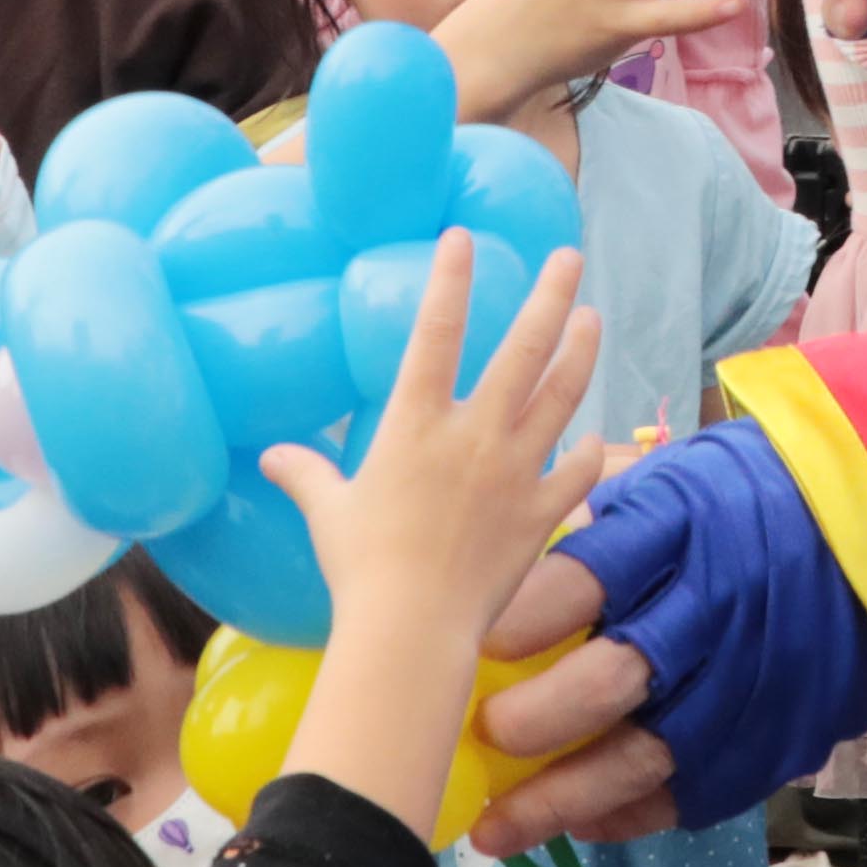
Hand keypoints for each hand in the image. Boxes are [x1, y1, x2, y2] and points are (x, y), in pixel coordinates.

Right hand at [275, 237, 609, 696]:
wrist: (412, 628)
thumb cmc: (360, 568)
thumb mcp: (327, 512)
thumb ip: (305, 474)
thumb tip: (271, 456)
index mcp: (416, 424)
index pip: (435, 332)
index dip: (450, 279)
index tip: (463, 237)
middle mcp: (474, 434)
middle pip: (523, 348)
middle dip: (550, 295)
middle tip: (569, 257)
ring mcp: (516, 471)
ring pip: (562, 395)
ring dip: (581, 351)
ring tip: (594, 316)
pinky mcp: (541, 513)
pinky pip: (578, 474)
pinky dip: (591, 454)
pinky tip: (595, 440)